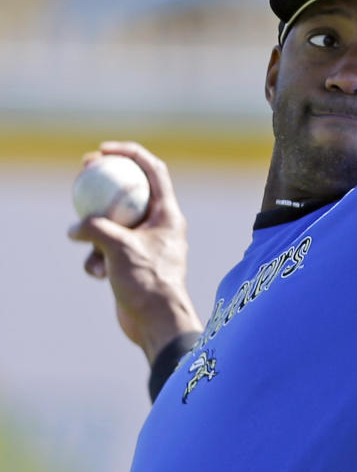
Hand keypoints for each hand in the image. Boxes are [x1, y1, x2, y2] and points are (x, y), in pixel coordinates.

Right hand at [68, 141, 201, 363]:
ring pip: (112, 224)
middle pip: (129, 193)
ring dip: (94, 236)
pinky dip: (97, 259)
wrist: (157, 321)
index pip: (153, 171)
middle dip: (102, 186)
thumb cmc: (149, 282)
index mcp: (168, 214)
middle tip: (80, 175)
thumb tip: (75, 226)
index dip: (130, 153)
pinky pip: (107, 251)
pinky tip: (97, 273)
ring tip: (89, 249)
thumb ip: (95, 229)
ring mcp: (145, 244)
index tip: (103, 150)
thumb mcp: (119, 248)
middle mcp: (159, 225)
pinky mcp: (132, 262)